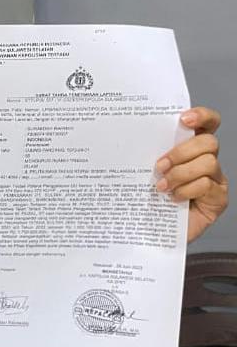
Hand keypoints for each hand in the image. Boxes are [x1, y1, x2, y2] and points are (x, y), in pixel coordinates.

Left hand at [154, 106, 228, 242]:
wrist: (150, 230)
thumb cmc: (146, 197)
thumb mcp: (143, 169)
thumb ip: (147, 151)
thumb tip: (129, 132)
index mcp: (189, 147)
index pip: (207, 123)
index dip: (202, 116)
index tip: (183, 119)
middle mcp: (206, 159)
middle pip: (208, 142)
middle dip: (181, 152)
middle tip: (159, 166)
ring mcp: (215, 179)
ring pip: (208, 163)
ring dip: (181, 174)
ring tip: (162, 186)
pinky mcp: (218, 198)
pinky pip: (207, 185)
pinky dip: (186, 190)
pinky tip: (173, 198)